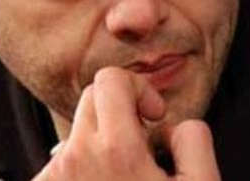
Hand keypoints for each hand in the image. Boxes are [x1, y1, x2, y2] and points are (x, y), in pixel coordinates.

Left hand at [32, 67, 221, 180]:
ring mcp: (54, 176)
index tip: (152, 118)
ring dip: (101, 144)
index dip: (139, 90)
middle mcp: (75, 158)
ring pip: (78, 132)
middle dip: (119, 113)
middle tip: (140, 149)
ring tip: (121, 180)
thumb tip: (174, 122)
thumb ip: (195, 141)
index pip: (111, 79)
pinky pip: (63, 160)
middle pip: (91, 99)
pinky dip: (82, 167)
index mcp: (116, 150)